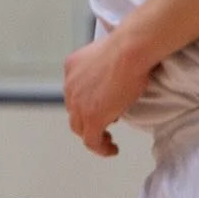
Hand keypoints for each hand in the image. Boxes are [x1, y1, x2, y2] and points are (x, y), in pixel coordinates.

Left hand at [62, 30, 153, 157]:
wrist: (129, 51)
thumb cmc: (127, 48)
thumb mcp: (107, 57)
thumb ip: (102, 71)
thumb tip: (113, 84)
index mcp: (72, 67)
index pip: (75, 91)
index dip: (87, 101)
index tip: (102, 106)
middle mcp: (70, 85)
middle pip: (74, 109)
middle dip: (86, 118)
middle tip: (103, 124)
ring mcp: (78, 102)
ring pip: (79, 127)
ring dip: (92, 134)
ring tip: (106, 140)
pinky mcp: (91, 117)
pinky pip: (91, 141)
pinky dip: (100, 148)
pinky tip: (111, 149)